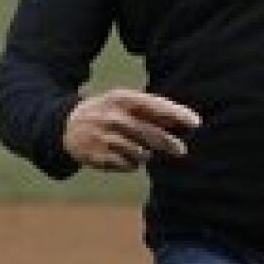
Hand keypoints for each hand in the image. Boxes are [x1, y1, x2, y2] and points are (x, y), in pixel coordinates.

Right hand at [62, 88, 201, 173]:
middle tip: (181, 150)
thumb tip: (183, 122)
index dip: (178, 115)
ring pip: (141, 153)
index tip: (196, 122)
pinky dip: (131, 163)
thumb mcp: (124, 103)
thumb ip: (150, 110)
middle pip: (152, 134)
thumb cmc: (107, 112)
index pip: (156, 106)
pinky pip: (128, 165)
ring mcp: (105, 138)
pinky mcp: (98, 156)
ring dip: (146, 154)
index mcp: (122, 98)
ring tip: (139, 149)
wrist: (67, 126)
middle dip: (170, 144)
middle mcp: (113, 117)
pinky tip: (124, 155)